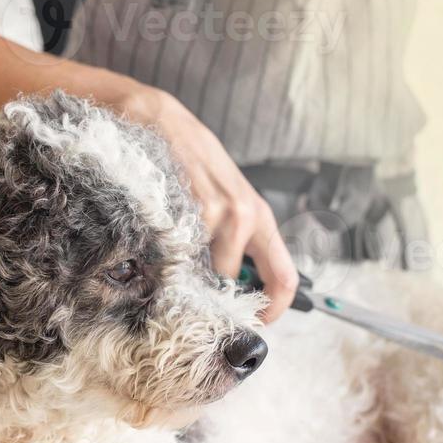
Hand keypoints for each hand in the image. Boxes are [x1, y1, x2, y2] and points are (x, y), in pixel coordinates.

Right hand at [118, 86, 298, 321]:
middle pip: (234, 284)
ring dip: (184, 272)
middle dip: (212, 294)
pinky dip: (165, 256)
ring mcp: (217, 214)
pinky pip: (179, 256)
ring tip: (168, 248)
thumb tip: (234, 289)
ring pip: (203, 274)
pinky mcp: (187, 210)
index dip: (273, 310)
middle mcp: (245, 217)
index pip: (285, 278)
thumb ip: (235, 240)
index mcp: (260, 218)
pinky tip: (156, 230)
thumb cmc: (191, 162)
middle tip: (191, 288)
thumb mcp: (225, 198)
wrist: (158, 119)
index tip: (254, 324)